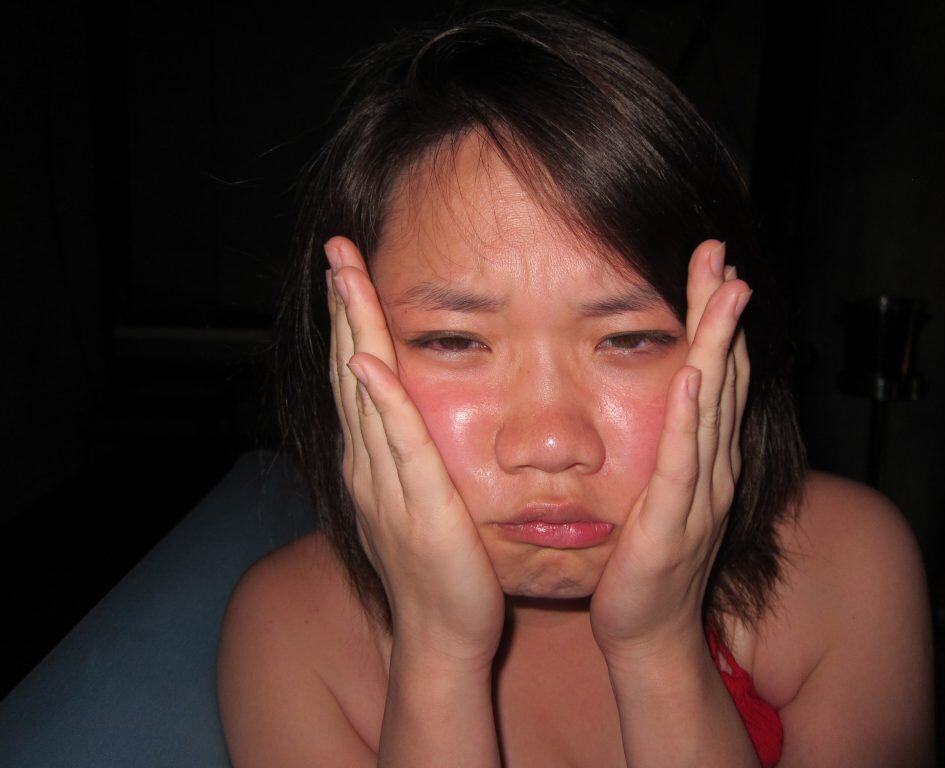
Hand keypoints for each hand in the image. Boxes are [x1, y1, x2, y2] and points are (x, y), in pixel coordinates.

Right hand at [324, 235, 505, 666]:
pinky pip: (399, 446)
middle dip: (345, 307)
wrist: (442, 632)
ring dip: (356, 333)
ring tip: (347, 278)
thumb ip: (411, 450)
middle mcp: (369, 463)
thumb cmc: (440, 564)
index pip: (358, 373)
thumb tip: (410, 407)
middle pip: (352, 370)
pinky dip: (382, 403)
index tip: (349, 267)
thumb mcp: (419, 494)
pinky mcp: (419, 507)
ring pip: (367, 395)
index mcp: (373, 458)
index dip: (353, 318)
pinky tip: (369, 363)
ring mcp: (388, 484)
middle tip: (338, 249)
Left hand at [589, 240, 751, 663]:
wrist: (646, 630)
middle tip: (722, 253)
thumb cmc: (643, 558)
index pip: (716, 374)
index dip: (717, 320)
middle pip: (723, 376)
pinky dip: (691, 418)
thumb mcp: (657, 489)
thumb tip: (659, 397)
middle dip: (723, 314)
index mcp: (705, 456)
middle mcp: (712, 467)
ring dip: (718, 347)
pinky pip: (683, 463)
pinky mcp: (671, 523)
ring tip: (725, 291)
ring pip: (713, 408)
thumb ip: (666, 444)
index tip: (714, 266)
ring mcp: (698, 495)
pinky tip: (694, 376)